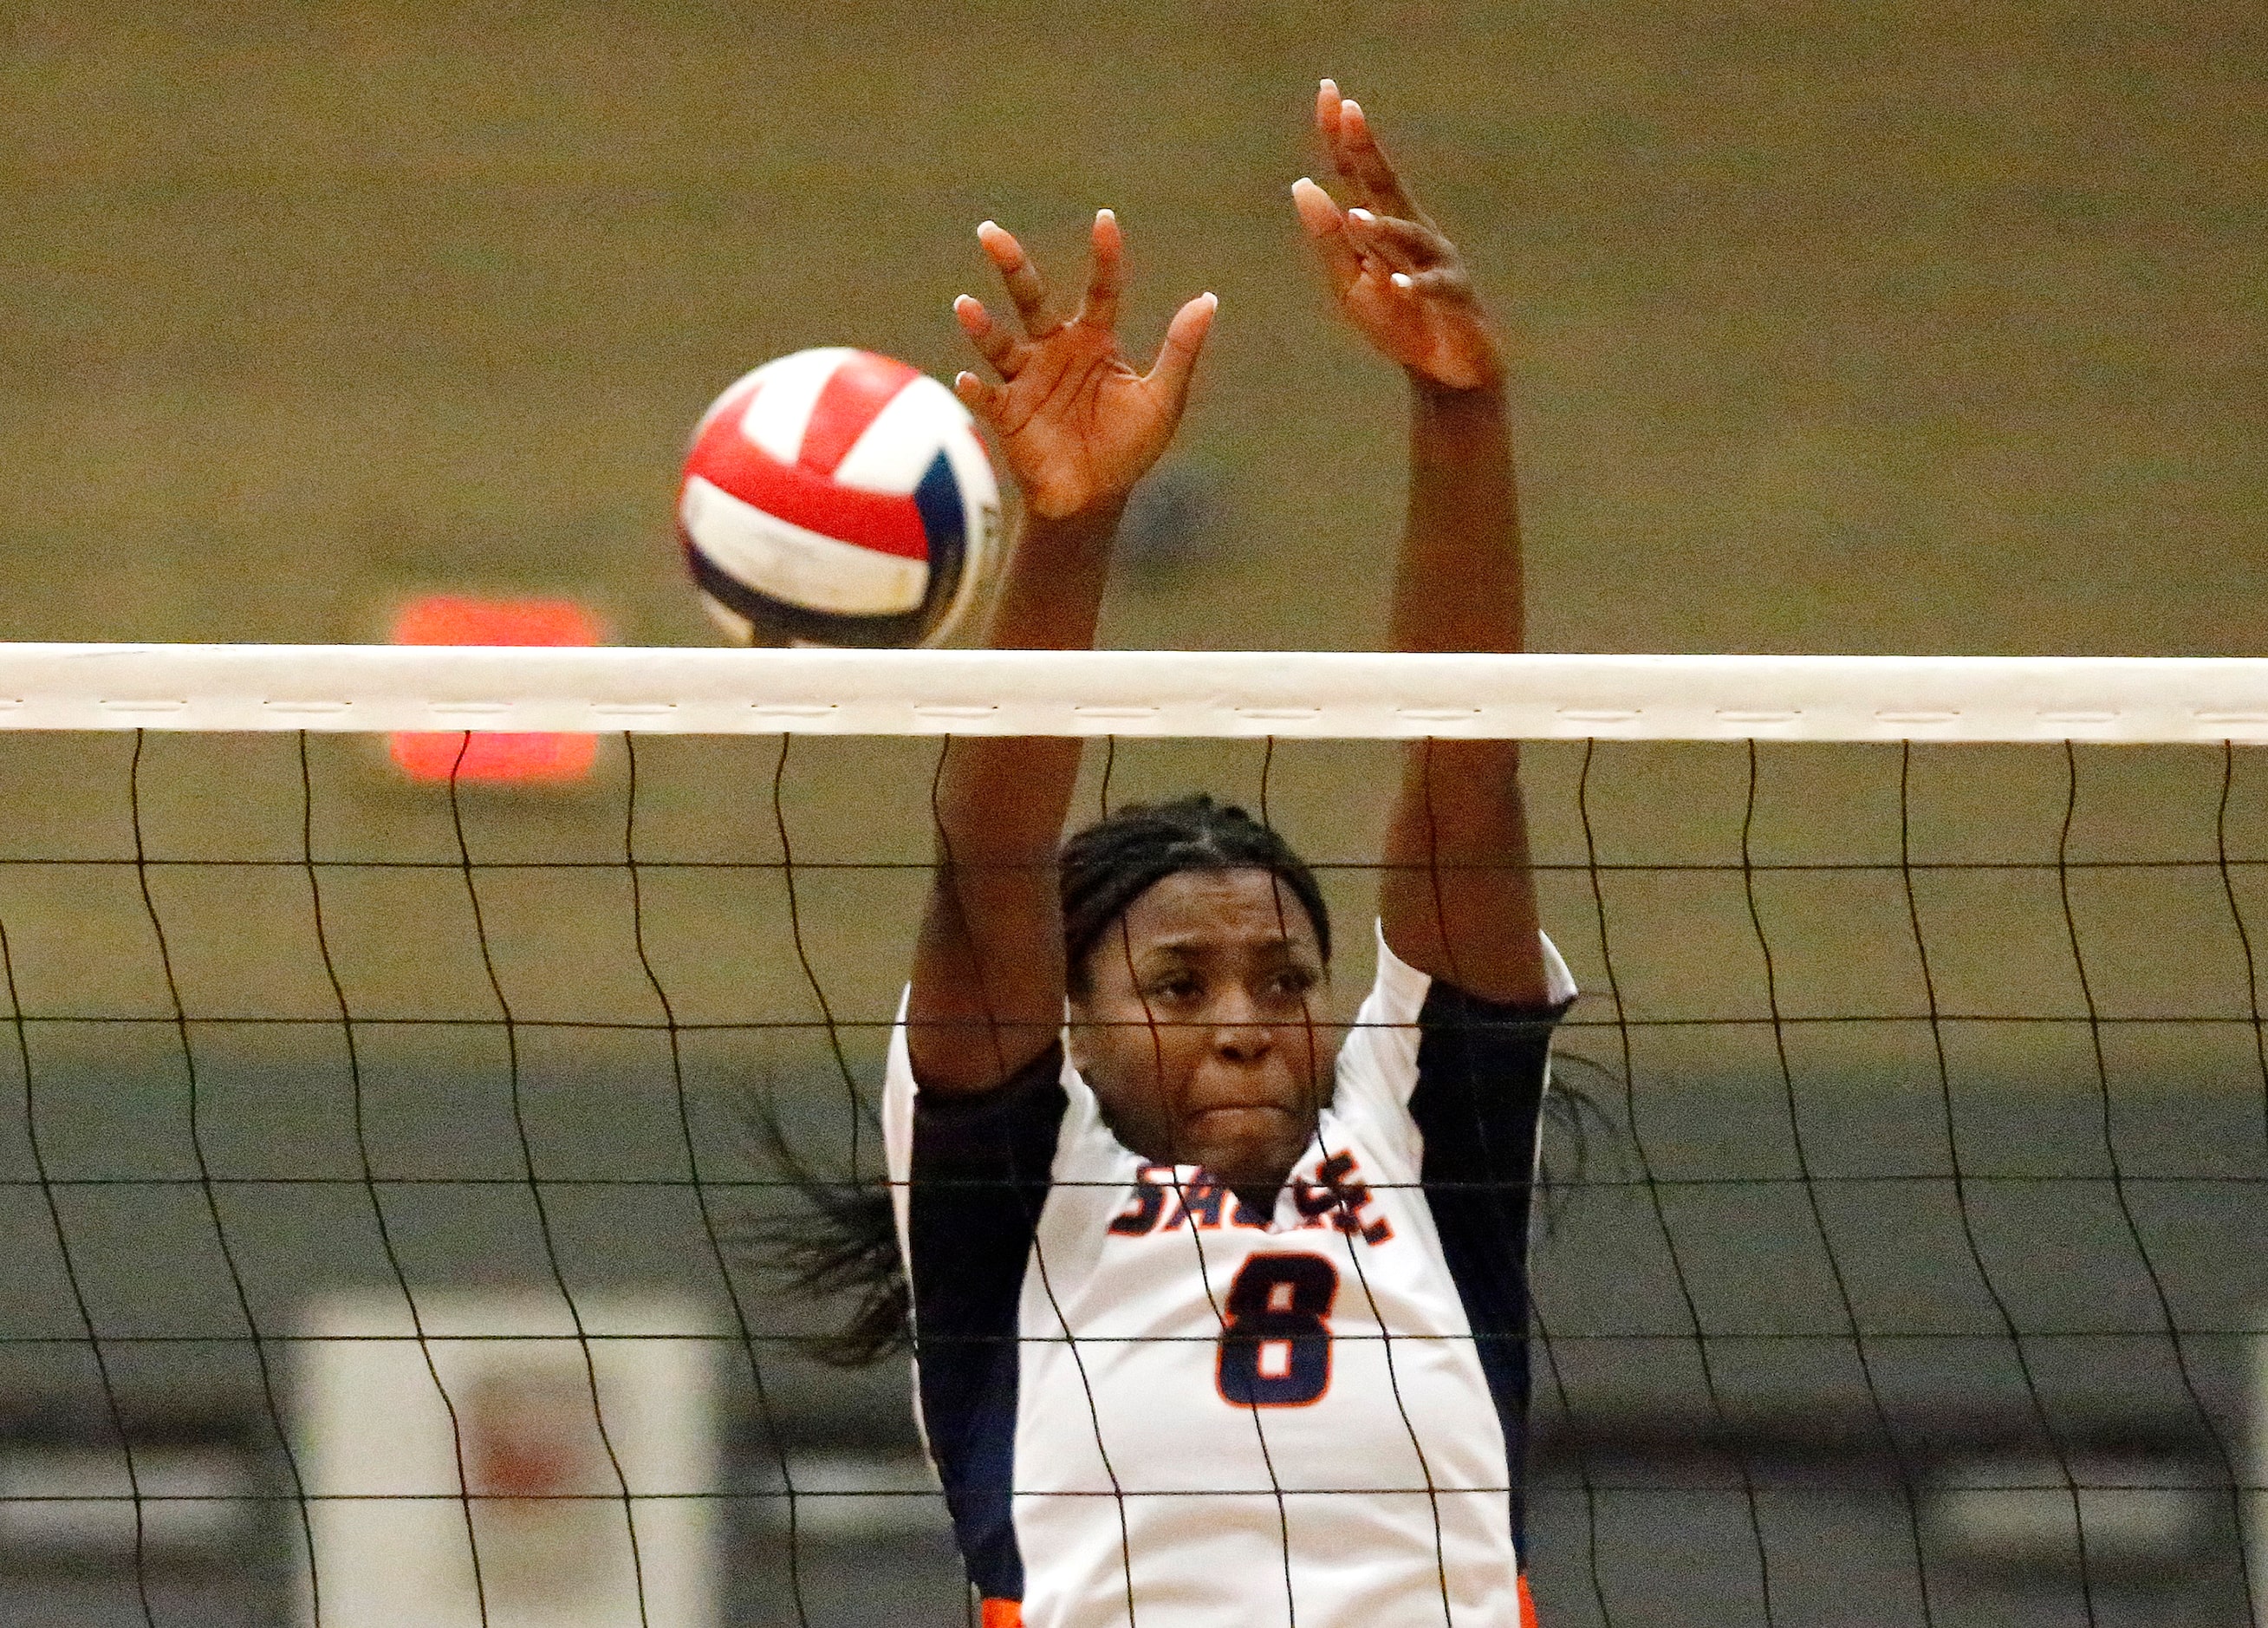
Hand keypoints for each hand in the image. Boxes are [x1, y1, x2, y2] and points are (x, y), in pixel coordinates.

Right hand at [952, 211, 1216, 520]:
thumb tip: (1208, 300)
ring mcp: (1027, 380)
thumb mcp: (1162, 400)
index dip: (1104, 257)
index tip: (1105, 221)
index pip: (1101, 289)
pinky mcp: (1008, 414)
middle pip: (1031, 299)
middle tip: (989, 233)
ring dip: (982, 327)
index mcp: (1094, 340)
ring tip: (966, 306)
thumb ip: (1180, 351)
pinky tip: (966, 380)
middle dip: (1011, 266)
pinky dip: (975, 389)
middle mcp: (1054, 350)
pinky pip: (989, 398)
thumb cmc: (1128, 448)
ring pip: (1000, 344)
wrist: (1096, 500)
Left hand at [1292, 80, 1503, 391]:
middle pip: (1387, 186)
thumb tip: (1301, 184)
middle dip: (1367, 150)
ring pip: (1410, 238)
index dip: (1343, 137)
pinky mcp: (1455, 299)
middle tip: (1348, 112)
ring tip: (1355, 220)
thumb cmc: (1399, 319)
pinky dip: (1413, 287)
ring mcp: (1438, 262)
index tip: (1329, 93)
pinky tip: (1392, 285)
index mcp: (1385, 225)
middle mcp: (1415, 232)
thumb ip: (1329, 239)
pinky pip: (1432, 289)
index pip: (1359, 174)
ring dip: (1382, 229)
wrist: (1447, 368)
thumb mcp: (1350, 282)